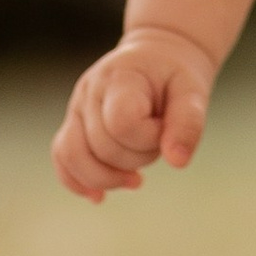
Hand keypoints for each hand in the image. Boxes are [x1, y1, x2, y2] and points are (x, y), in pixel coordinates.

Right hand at [53, 24, 218, 202]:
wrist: (157, 57)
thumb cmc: (175, 76)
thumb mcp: (193, 91)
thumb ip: (188, 123)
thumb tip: (177, 162)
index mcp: (120, 77)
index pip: (121, 123)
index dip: (148, 137)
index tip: (165, 126)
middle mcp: (90, 91)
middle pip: (103, 146)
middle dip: (138, 157)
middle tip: (159, 140)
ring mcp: (77, 108)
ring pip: (74, 156)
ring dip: (108, 177)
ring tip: (135, 178)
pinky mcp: (74, 125)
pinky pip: (63, 158)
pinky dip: (78, 182)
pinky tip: (99, 197)